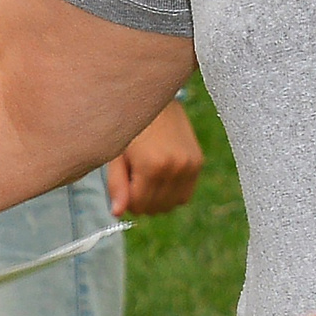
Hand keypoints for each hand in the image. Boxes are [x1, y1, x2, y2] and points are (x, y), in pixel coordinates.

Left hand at [107, 99, 202, 217]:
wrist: (160, 101)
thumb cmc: (132, 126)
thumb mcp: (117, 152)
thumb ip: (117, 184)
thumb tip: (117, 213)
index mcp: (151, 165)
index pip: (138, 205)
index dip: (127, 200)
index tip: (124, 183)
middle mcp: (174, 167)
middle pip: (154, 207)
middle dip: (141, 200)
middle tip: (135, 177)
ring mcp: (189, 166)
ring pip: (170, 205)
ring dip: (157, 199)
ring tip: (148, 176)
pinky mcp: (198, 163)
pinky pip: (184, 196)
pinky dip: (172, 193)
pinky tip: (162, 177)